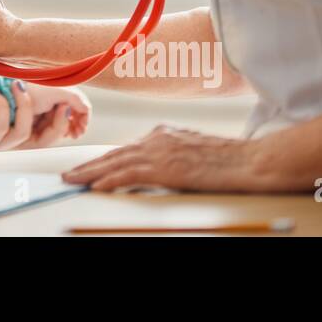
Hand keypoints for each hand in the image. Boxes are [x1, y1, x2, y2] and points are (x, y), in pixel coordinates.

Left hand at [0, 83, 90, 150]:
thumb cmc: (10, 78)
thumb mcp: (46, 86)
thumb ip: (70, 98)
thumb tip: (84, 109)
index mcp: (32, 122)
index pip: (53, 135)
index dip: (66, 128)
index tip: (73, 118)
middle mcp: (17, 132)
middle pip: (43, 140)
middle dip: (56, 123)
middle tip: (62, 105)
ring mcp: (1, 134)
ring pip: (22, 132)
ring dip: (24, 106)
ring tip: (18, 85)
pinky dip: (1, 104)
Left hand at [60, 125, 262, 191]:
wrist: (253, 161)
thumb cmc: (232, 160)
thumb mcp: (196, 152)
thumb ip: (174, 155)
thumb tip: (160, 166)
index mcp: (164, 133)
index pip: (127, 149)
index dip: (104, 159)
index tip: (87, 167)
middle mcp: (158, 137)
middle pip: (115, 153)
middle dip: (89, 165)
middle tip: (68, 174)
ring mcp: (162, 150)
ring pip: (116, 162)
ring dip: (91, 173)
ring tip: (72, 181)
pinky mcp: (167, 166)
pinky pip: (130, 174)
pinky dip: (110, 180)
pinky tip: (95, 187)